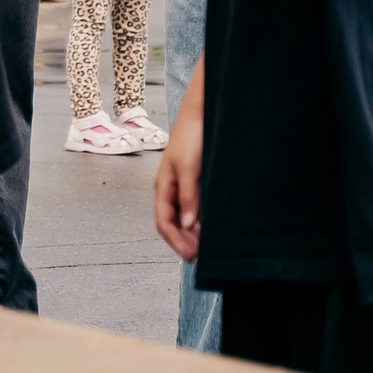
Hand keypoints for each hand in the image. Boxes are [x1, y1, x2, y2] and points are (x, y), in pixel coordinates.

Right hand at [154, 106, 202, 261]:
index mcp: (163, 186)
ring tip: (204, 248)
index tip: (190, 257)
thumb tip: (188, 225)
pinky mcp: (195, 181)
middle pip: (171, 223)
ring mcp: (182, 186)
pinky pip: (193, 208)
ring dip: (190, 234)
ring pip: (182, 217)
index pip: (163, 222)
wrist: (201, 114)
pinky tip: (209, 228)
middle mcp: (171, 189)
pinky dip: (199, 221)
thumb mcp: (189, 169)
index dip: (174, 242)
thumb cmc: (190, 137)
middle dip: (182, 242)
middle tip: (198, 258)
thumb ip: (188, 197)